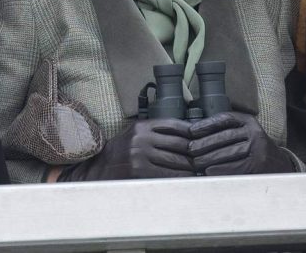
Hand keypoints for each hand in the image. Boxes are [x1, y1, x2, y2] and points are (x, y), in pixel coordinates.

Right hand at [57, 118, 194, 181]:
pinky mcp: (139, 172)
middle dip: (196, 153)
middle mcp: (141, 138)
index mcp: (141, 126)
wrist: (97, 171)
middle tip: (208, 158)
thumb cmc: (120, 154)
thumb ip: (156, 133)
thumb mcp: (135, 135)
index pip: (175, 125)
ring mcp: (140, 155)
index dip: (193, 133)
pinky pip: (170, 175)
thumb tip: (188, 136)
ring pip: (178, 161)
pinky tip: (190, 179)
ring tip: (202, 170)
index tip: (204, 138)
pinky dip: (183, 178)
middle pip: (180, 144)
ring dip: (193, 167)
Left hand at [188, 112, 295, 175]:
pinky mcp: (258, 166)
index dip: (206, 124)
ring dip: (208, 158)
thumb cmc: (253, 149)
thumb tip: (195, 132)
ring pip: (227, 152)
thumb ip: (226, 130)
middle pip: (223, 137)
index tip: (191, 131)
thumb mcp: (244, 133)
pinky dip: (220, 170)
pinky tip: (209, 172)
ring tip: (195, 162)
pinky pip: (235, 167)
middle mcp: (255, 133)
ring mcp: (258, 149)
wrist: (279, 166)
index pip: (225, 119)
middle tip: (189, 150)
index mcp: (249, 122)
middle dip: (203, 144)